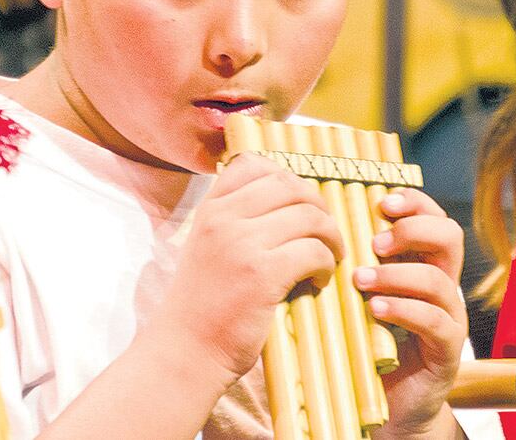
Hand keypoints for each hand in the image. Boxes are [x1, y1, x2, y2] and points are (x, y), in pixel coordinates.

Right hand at [152, 153, 343, 387]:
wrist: (185, 352)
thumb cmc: (202, 306)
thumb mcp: (207, 249)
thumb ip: (233, 222)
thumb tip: (286, 205)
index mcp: (210, 209)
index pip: (252, 164)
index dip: (286, 179)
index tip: (298, 206)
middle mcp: (223, 218)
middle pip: (289, 185)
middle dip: (318, 205)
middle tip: (325, 233)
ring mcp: (241, 243)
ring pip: (309, 216)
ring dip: (330, 236)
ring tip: (329, 257)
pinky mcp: (262, 274)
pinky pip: (313, 251)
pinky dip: (326, 264)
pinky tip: (317, 280)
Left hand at [357, 189, 466, 438]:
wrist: (387, 401)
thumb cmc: (365, 340)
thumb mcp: (357, 295)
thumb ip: (351, 263)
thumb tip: (314, 228)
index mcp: (423, 263)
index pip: (433, 217)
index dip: (413, 202)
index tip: (379, 201)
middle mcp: (443, 284)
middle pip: (450, 236)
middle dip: (413, 229)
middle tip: (375, 242)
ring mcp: (450, 317)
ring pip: (439, 279)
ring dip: (397, 273)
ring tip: (361, 279)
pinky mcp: (447, 350)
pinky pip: (437, 321)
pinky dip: (405, 310)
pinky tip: (376, 309)